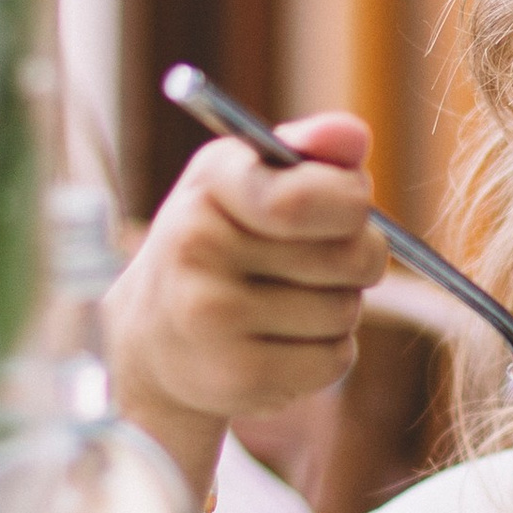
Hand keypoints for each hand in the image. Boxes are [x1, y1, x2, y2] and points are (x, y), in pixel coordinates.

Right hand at [105, 112, 388, 501]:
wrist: (155, 337)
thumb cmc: (222, 243)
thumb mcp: (250, 181)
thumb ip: (311, 155)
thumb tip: (352, 136)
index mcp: (211, 184)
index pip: (302, 199)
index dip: (349, 203)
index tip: (349, 207)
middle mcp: (199, 248)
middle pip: (351, 255)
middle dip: (358, 257)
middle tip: (319, 260)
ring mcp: (213, 317)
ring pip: (346, 310)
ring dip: (339, 308)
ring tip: (286, 303)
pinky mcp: (235, 376)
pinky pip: (334, 360)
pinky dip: (326, 354)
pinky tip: (281, 342)